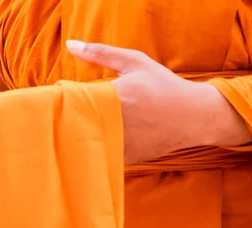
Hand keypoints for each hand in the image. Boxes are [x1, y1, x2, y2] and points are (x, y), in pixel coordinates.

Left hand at [66, 40, 251, 163]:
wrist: (194, 118)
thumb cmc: (163, 86)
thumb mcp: (135, 63)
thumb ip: (100, 53)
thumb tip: (70, 45)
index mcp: (116, 96)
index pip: (75, 101)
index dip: (63, 101)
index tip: (57, 100)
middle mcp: (117, 122)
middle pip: (77, 124)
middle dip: (68, 119)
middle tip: (62, 115)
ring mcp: (122, 143)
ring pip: (87, 143)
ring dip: (80, 136)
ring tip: (80, 127)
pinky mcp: (125, 158)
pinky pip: (102, 155)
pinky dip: (96, 148)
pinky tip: (97, 139)